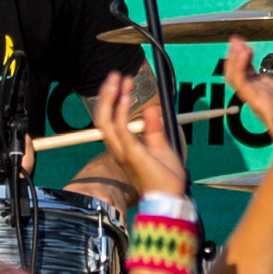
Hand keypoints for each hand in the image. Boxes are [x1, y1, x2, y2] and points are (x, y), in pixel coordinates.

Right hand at [92, 70, 187, 198]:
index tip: (121, 82)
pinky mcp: (132, 155)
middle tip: (115, 75)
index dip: (111, 100)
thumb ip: (154, 129)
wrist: (170, 198)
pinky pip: (122, 129)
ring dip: (111, 98)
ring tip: (119, 79)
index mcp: (123, 148)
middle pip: (102, 119)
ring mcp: (124, 152)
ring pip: (106, 122)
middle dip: (106, 95)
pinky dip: (122, 110)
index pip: (109, 121)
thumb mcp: (161, 147)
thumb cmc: (165, 178)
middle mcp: (118, 149)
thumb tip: (152, 108)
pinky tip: (128, 96)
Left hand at [230, 47, 272, 161]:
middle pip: (235, 76)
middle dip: (234, 58)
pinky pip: (251, 74)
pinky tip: (247, 51)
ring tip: (237, 40)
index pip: (241, 82)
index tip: (245, 50)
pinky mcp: (267, 91)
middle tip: (236, 40)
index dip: (239, 66)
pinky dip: (247, 61)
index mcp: (260, 104)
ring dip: (237, 57)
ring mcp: (260, 93)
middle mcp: (256, 97)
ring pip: (241, 73)